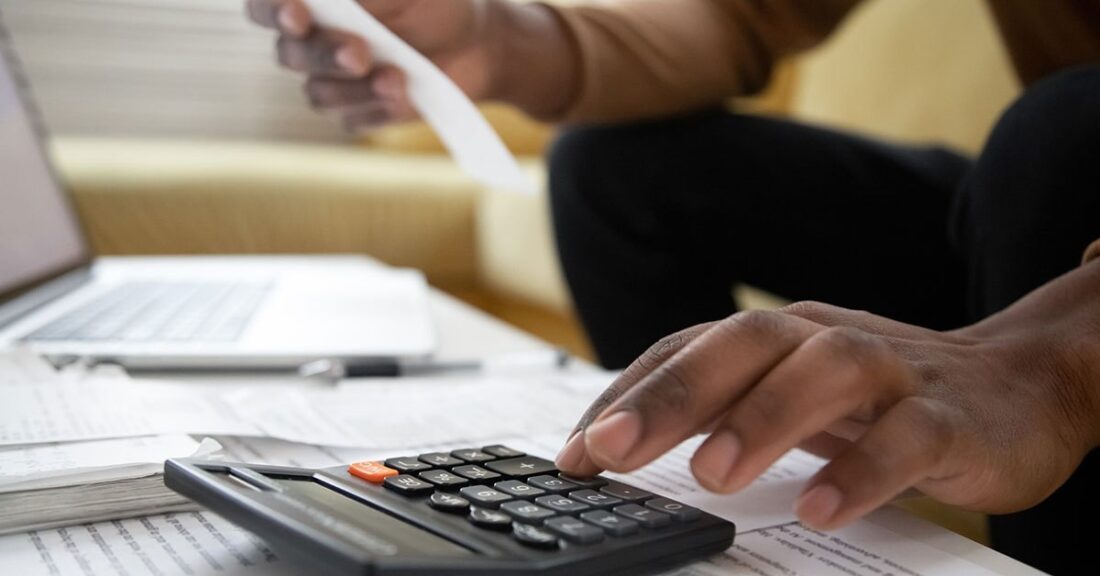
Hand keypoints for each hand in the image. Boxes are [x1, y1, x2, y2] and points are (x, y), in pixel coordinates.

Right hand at [246, 0, 496, 131]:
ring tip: (397, 77)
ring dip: (358, 88)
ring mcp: (334, 81)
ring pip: (319, 94)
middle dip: (324, 55)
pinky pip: (352, 119)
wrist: (476, 45)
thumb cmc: (434, 2)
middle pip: (290, 55)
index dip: (272, 10)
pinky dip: (379, 108)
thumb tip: (334, 1)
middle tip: (360, 54)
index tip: (297, 15)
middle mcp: (314, 41)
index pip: (265, 7)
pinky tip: (406, 94)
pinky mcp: (358, 112)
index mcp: (315, 3)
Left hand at [556, 263, 1099, 529]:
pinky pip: (904, 435)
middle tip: (608, 450)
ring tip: (711, 477)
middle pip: (743, 343)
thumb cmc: (879, 394)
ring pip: (823, 372)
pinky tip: (819, 508)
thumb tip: (616, 443)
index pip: (688, 348)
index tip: (573, 450)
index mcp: (778, 335)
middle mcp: (823, 338)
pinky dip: (861, 468)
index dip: (626, 393)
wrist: (1016, 384)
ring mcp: (889, 369)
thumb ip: (719, 407)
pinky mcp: (946, 414)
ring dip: (760, 420)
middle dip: (670, 396)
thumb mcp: (790, 393)